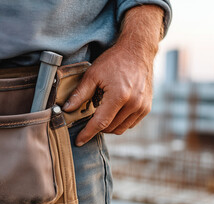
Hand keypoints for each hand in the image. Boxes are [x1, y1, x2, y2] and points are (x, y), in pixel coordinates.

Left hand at [62, 5, 163, 146]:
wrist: (138, 51)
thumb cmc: (114, 61)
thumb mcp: (92, 75)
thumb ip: (80, 94)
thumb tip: (66, 109)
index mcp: (119, 96)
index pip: (100, 122)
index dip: (88, 133)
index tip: (79, 141)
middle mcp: (133, 103)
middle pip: (110, 128)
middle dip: (96, 127)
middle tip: (87, 120)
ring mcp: (142, 106)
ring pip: (120, 129)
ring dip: (107, 126)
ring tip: (100, 114)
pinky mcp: (147, 107)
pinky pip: (130, 124)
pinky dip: (119, 123)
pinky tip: (111, 112)